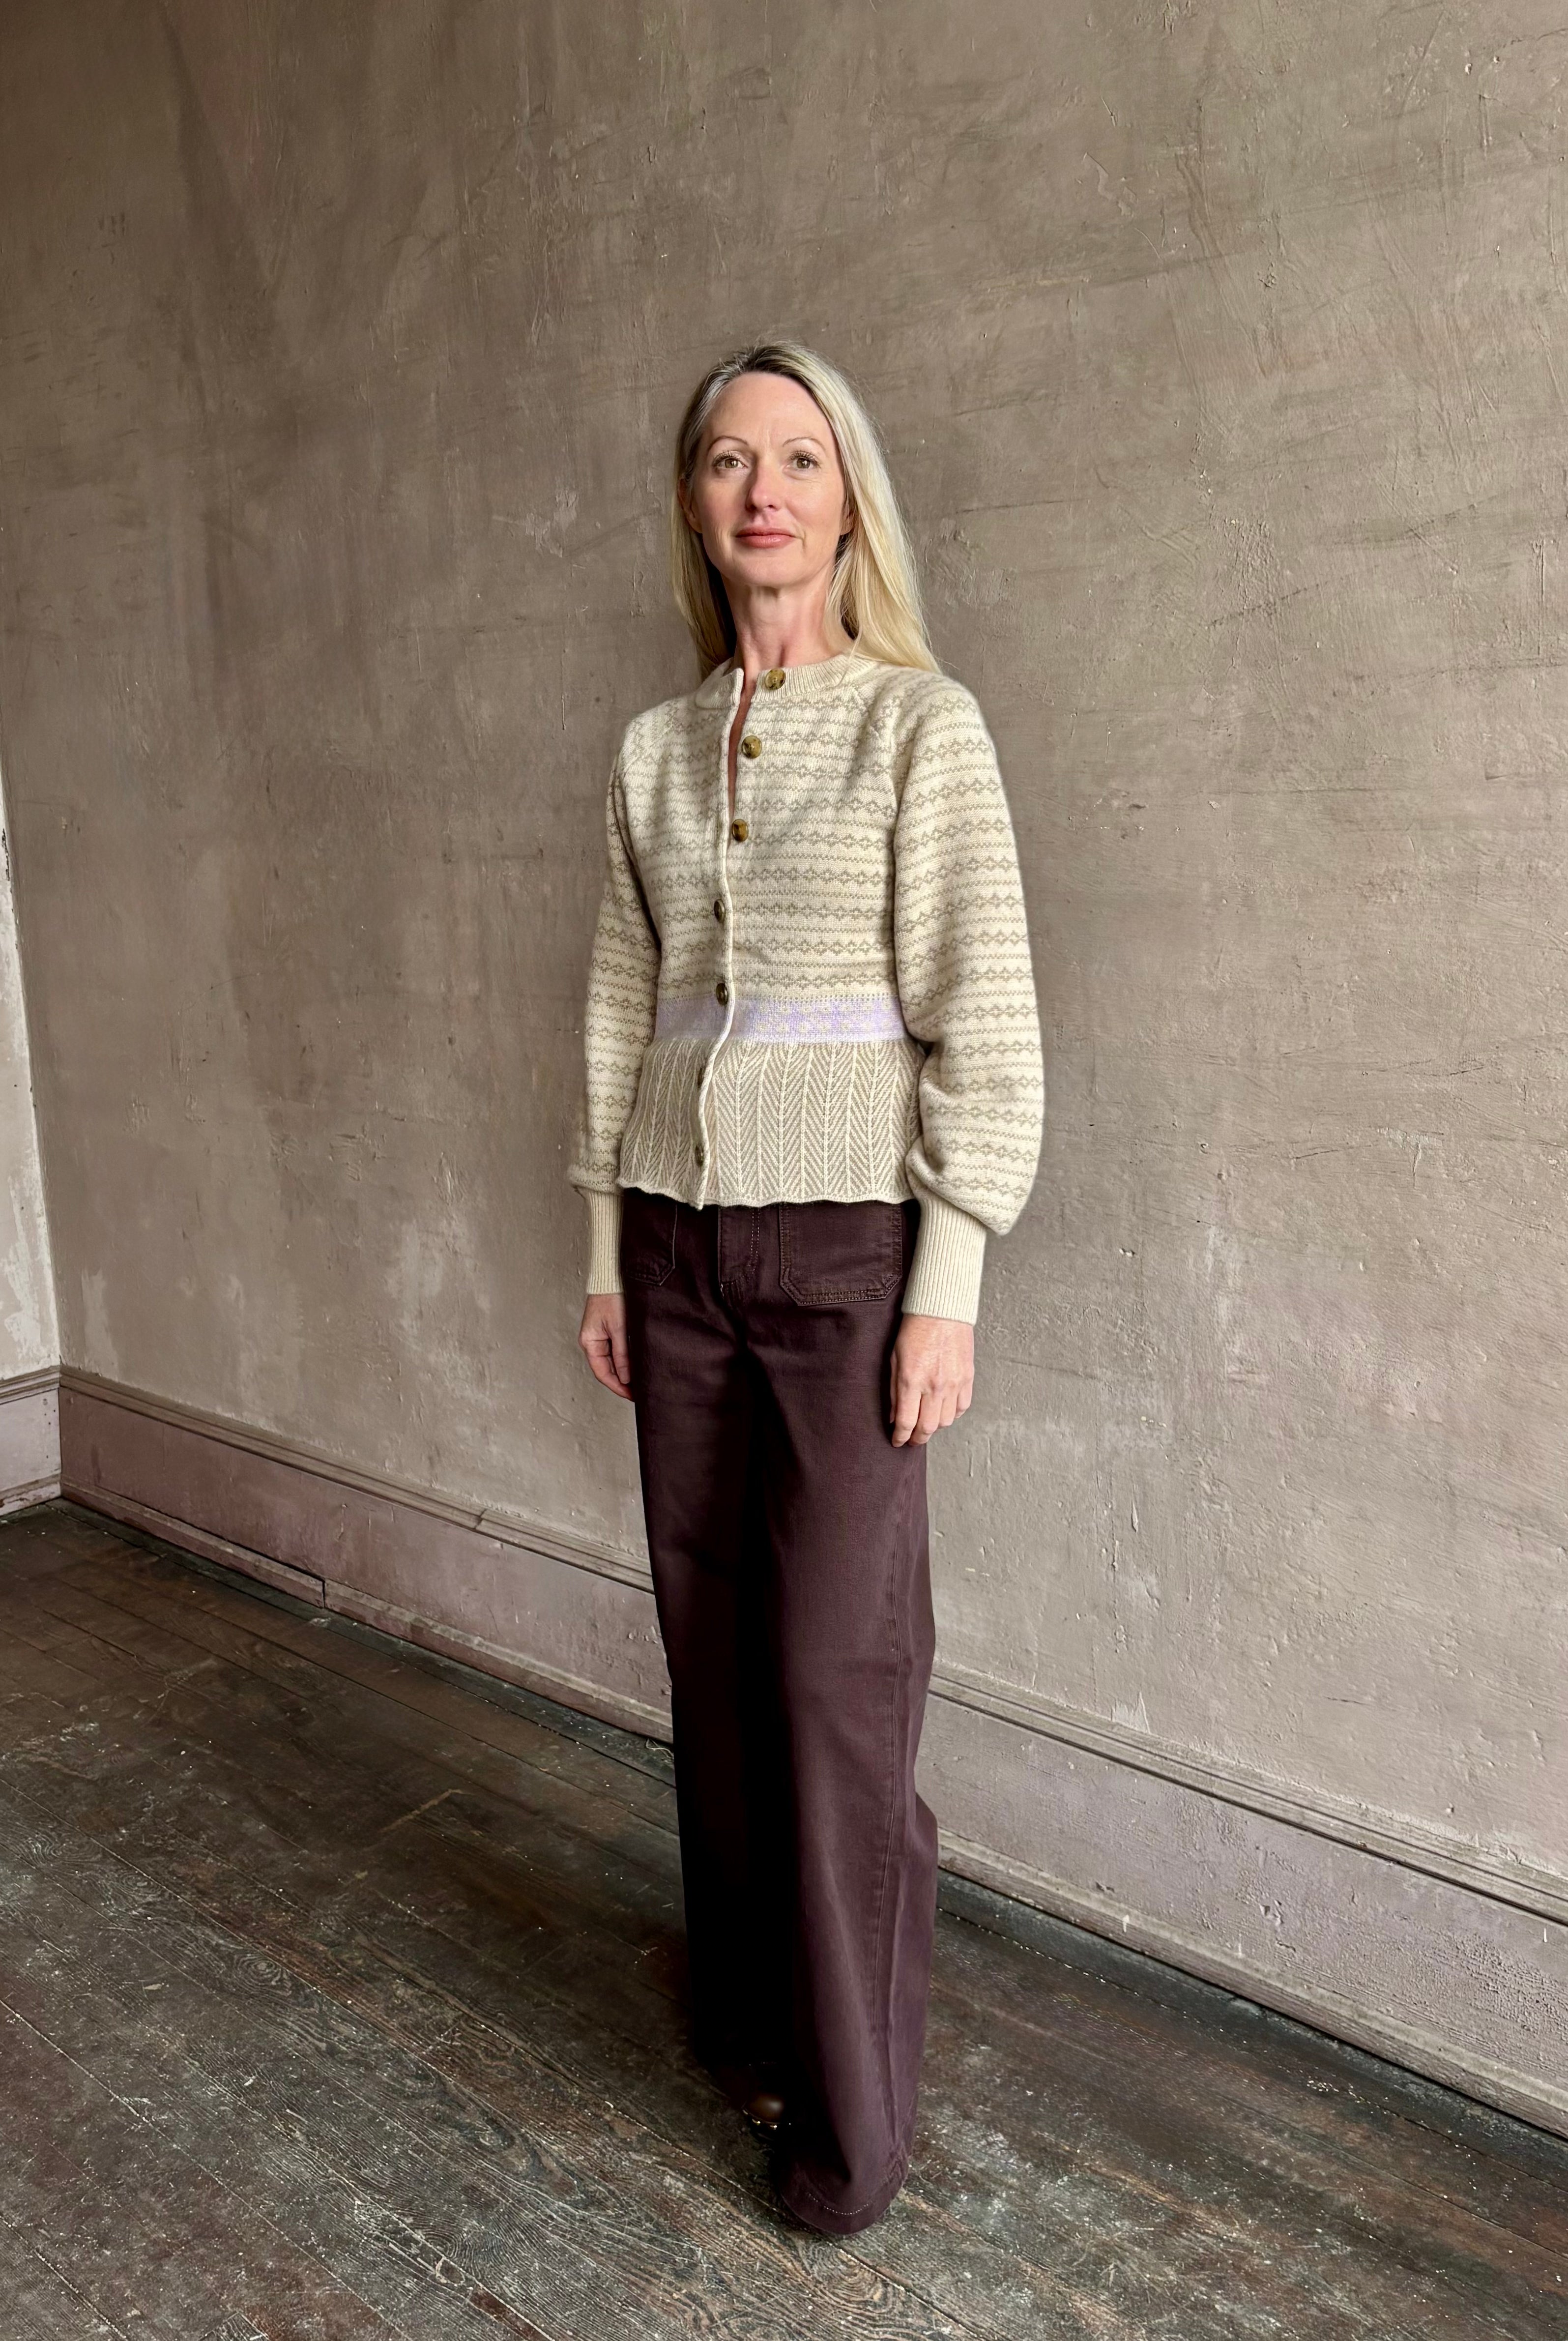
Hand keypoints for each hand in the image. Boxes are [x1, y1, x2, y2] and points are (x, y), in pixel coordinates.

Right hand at [579, 1291, 632, 1398]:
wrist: (614, 1274)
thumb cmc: (612, 1295)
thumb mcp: (619, 1328)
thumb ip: (622, 1354)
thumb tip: (626, 1377)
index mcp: (589, 1342)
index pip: (603, 1373)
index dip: (618, 1387)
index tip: (632, 1396)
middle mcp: (593, 1341)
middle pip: (607, 1369)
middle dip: (623, 1381)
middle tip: (640, 1391)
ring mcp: (601, 1335)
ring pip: (613, 1361)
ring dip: (625, 1371)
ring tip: (641, 1381)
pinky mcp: (610, 1329)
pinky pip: (617, 1350)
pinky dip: (627, 1359)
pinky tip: (637, 1364)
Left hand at [889, 1313, 973, 1445]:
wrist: (942, 1310)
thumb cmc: (914, 1331)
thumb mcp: (894, 1359)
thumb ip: (894, 1391)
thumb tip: (895, 1417)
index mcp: (912, 1381)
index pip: (907, 1422)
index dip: (901, 1437)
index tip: (898, 1441)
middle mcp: (934, 1386)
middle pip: (928, 1428)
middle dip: (918, 1438)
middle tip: (912, 1439)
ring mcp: (954, 1383)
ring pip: (947, 1421)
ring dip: (935, 1426)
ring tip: (927, 1422)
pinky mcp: (968, 1378)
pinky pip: (962, 1407)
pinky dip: (953, 1414)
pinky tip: (944, 1409)